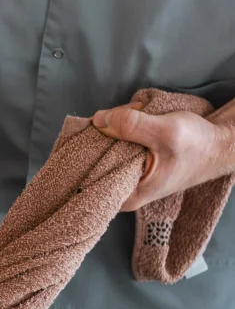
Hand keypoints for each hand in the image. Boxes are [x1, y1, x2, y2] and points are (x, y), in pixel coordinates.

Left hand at [91, 98, 234, 210]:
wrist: (218, 144)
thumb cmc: (196, 145)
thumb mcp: (164, 132)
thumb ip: (131, 126)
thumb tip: (99, 119)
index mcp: (127, 196)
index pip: (90, 178)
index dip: (90, 150)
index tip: (98, 128)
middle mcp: (124, 190)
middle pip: (96, 159)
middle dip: (108, 131)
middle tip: (128, 113)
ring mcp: (128, 176)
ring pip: (107, 147)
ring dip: (119, 124)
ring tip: (139, 112)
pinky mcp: (133, 162)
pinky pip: (118, 142)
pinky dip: (125, 126)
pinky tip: (140, 116)